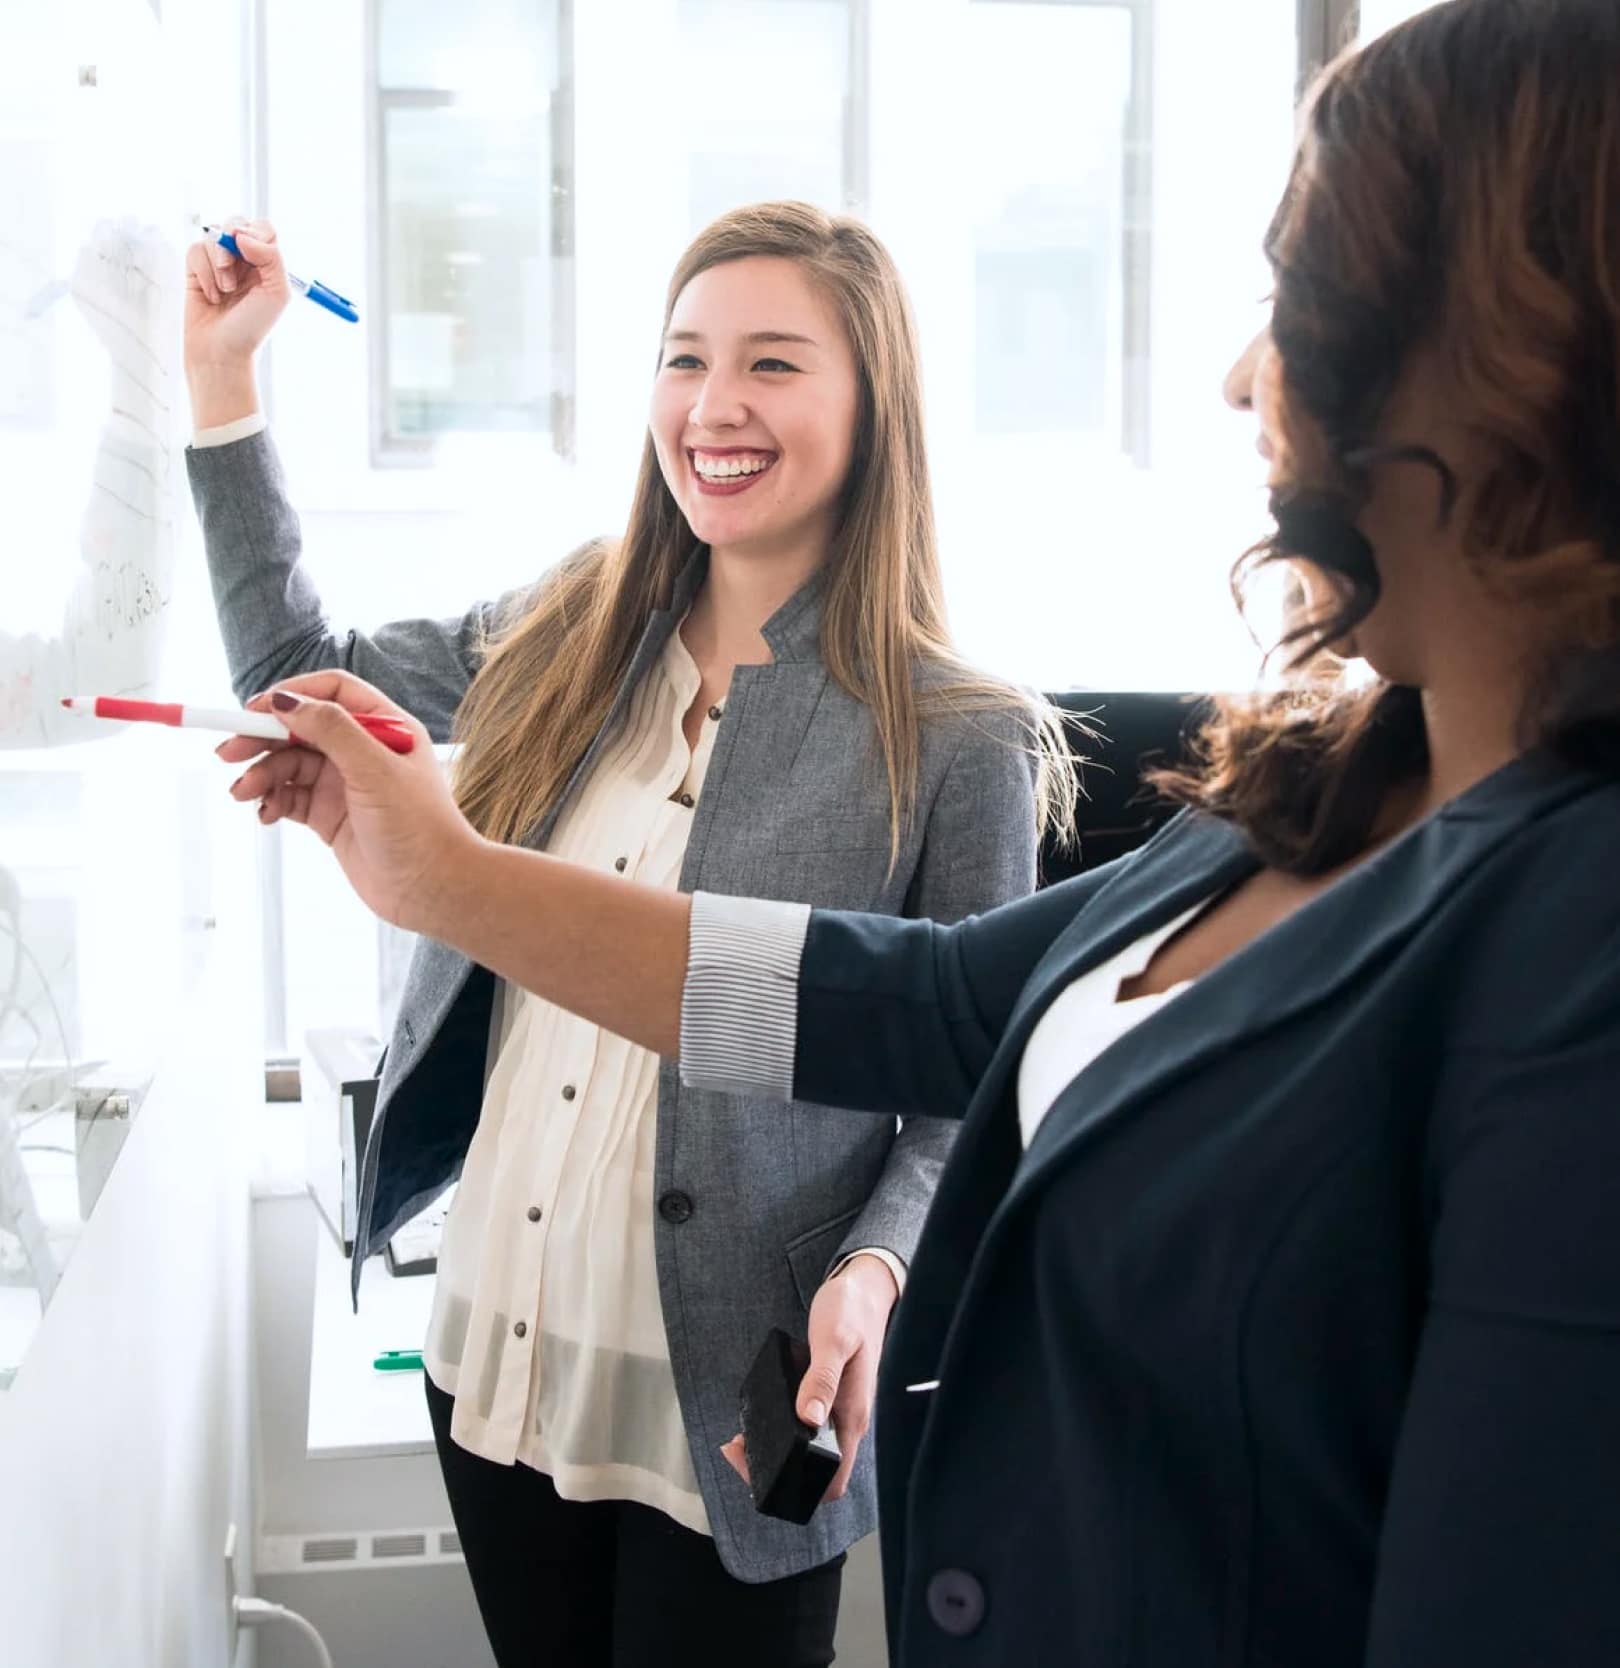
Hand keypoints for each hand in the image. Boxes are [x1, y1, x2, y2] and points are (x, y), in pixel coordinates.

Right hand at [183, 217, 289, 400]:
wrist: (221, 350)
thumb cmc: (252, 327)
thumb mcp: (276, 293)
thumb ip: (270, 257)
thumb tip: (242, 235)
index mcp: (268, 264)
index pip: (264, 228)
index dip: (255, 232)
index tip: (249, 250)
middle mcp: (245, 261)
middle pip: (236, 223)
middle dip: (231, 240)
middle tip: (230, 265)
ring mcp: (219, 263)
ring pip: (212, 236)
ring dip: (218, 263)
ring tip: (225, 291)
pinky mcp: (196, 269)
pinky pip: (194, 250)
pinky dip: (203, 272)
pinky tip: (211, 295)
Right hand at [217, 670, 484, 935]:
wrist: (433, 890)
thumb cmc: (419, 827)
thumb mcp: (374, 769)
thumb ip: (332, 730)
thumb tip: (286, 700)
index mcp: (386, 727)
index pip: (332, 692)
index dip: (293, 695)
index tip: (255, 709)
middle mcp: (365, 751)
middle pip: (301, 728)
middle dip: (262, 737)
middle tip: (227, 753)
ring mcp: (346, 784)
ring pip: (290, 764)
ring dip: (262, 775)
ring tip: (243, 793)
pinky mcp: (331, 816)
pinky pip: (290, 797)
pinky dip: (271, 800)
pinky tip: (264, 813)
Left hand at [720, 1253, 899, 1504]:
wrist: (864, 1289)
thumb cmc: (851, 1311)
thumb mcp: (834, 1340)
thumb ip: (823, 1379)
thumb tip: (809, 1419)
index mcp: (853, 1415)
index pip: (833, 1479)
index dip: (797, 1487)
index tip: (759, 1467)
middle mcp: (848, 1421)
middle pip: (817, 1473)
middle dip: (775, 1473)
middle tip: (739, 1450)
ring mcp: (839, 1411)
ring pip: (809, 1452)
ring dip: (775, 1453)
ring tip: (741, 1438)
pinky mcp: (829, 1399)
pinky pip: (806, 1429)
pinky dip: (781, 1431)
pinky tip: (759, 1417)